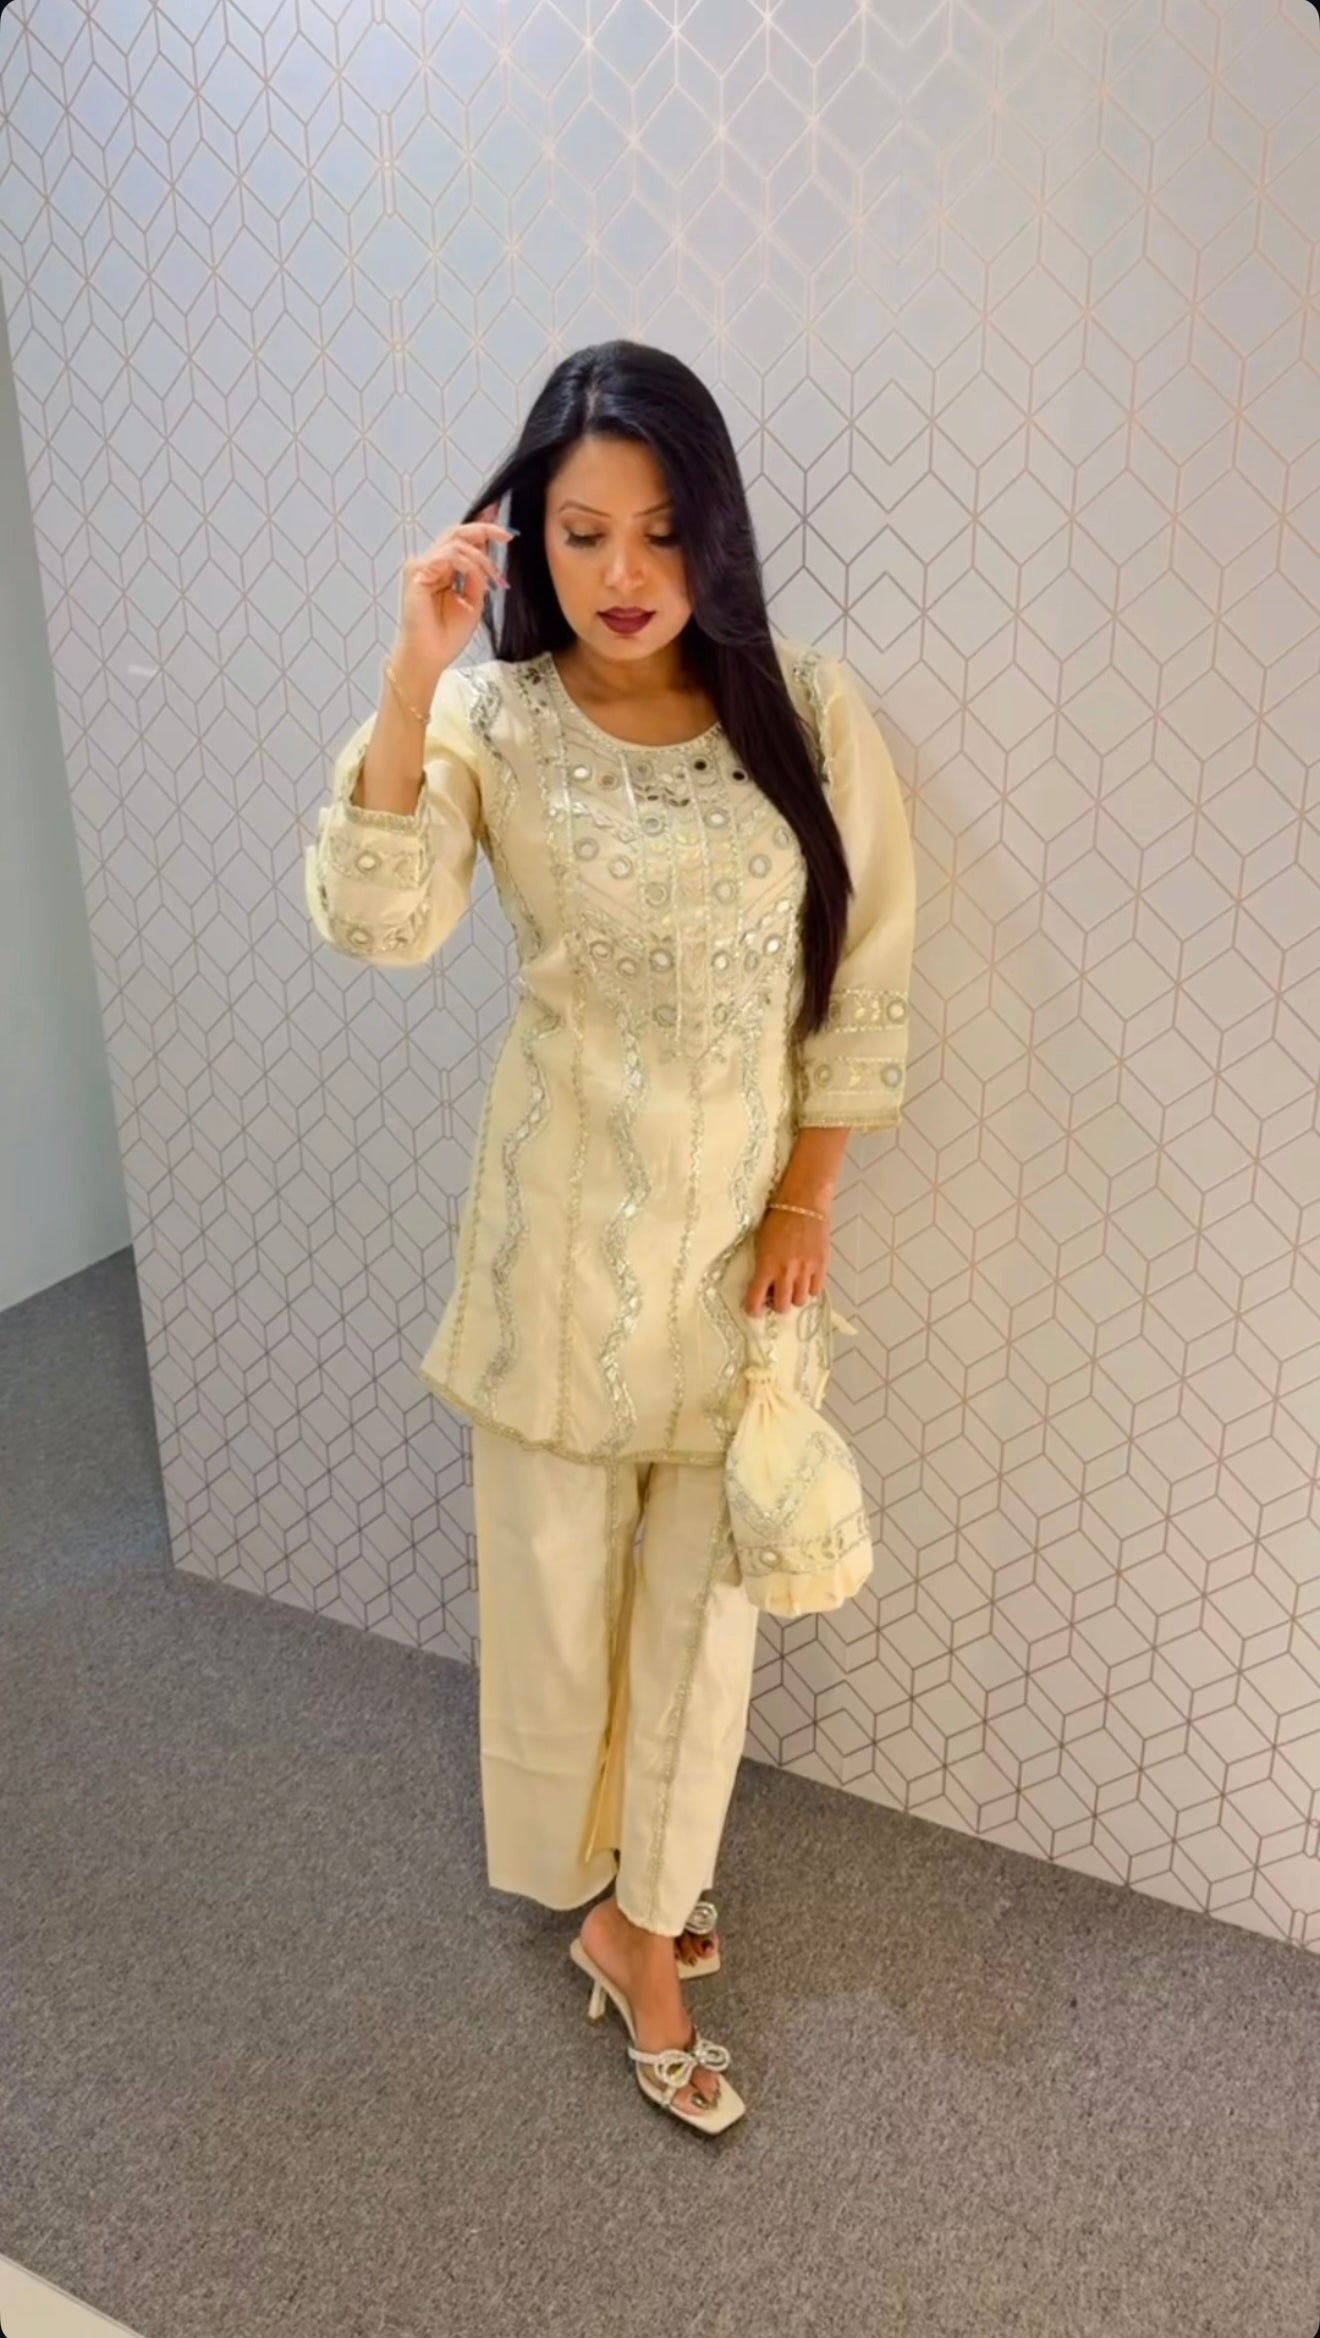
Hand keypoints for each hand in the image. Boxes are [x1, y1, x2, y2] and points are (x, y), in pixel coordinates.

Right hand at [394, 503, 514, 680]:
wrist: (430, 658)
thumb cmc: (446, 636)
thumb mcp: (474, 602)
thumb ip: (478, 577)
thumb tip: (487, 554)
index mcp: (443, 570)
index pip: (462, 541)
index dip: (483, 530)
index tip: (506, 532)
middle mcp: (430, 564)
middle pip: (457, 533)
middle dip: (485, 529)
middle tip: (507, 536)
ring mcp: (421, 567)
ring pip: (456, 543)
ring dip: (481, 558)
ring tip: (495, 578)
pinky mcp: (417, 573)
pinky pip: (448, 556)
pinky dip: (468, 564)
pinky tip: (479, 578)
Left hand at [742, 1201, 830, 1316]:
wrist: (802, 1203)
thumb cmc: (778, 1219)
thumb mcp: (761, 1243)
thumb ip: (762, 1267)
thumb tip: (764, 1286)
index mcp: (766, 1266)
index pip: (755, 1301)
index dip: (754, 1310)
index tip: (755, 1310)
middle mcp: (785, 1272)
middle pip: (781, 1306)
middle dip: (777, 1305)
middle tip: (776, 1297)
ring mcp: (805, 1270)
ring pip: (800, 1301)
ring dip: (794, 1297)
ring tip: (792, 1287)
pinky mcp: (821, 1265)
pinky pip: (816, 1290)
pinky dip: (810, 1289)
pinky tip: (806, 1280)